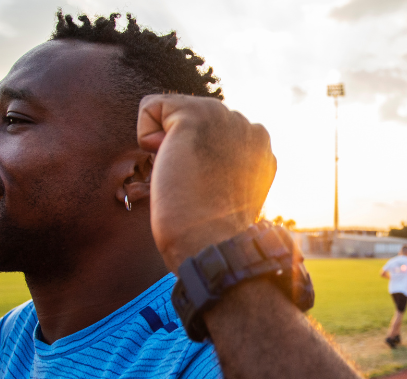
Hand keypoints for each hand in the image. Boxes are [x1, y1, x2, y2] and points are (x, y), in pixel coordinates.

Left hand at [136, 95, 275, 269]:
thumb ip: (224, 164)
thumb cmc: (213, 232)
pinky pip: (151, 107)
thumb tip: (196, 152)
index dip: (198, 162)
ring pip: (172, 112)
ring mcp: (226, 118)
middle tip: (194, 185)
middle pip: (192, 120)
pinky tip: (167, 161)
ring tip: (184, 175)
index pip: (212, 134)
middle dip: (182, 149)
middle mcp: (250, 127)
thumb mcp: (229, 191)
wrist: (211, 243)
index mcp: (261, 148)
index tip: (208, 190)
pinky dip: (145, 135)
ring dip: (166, 145)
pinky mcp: (195, 115)